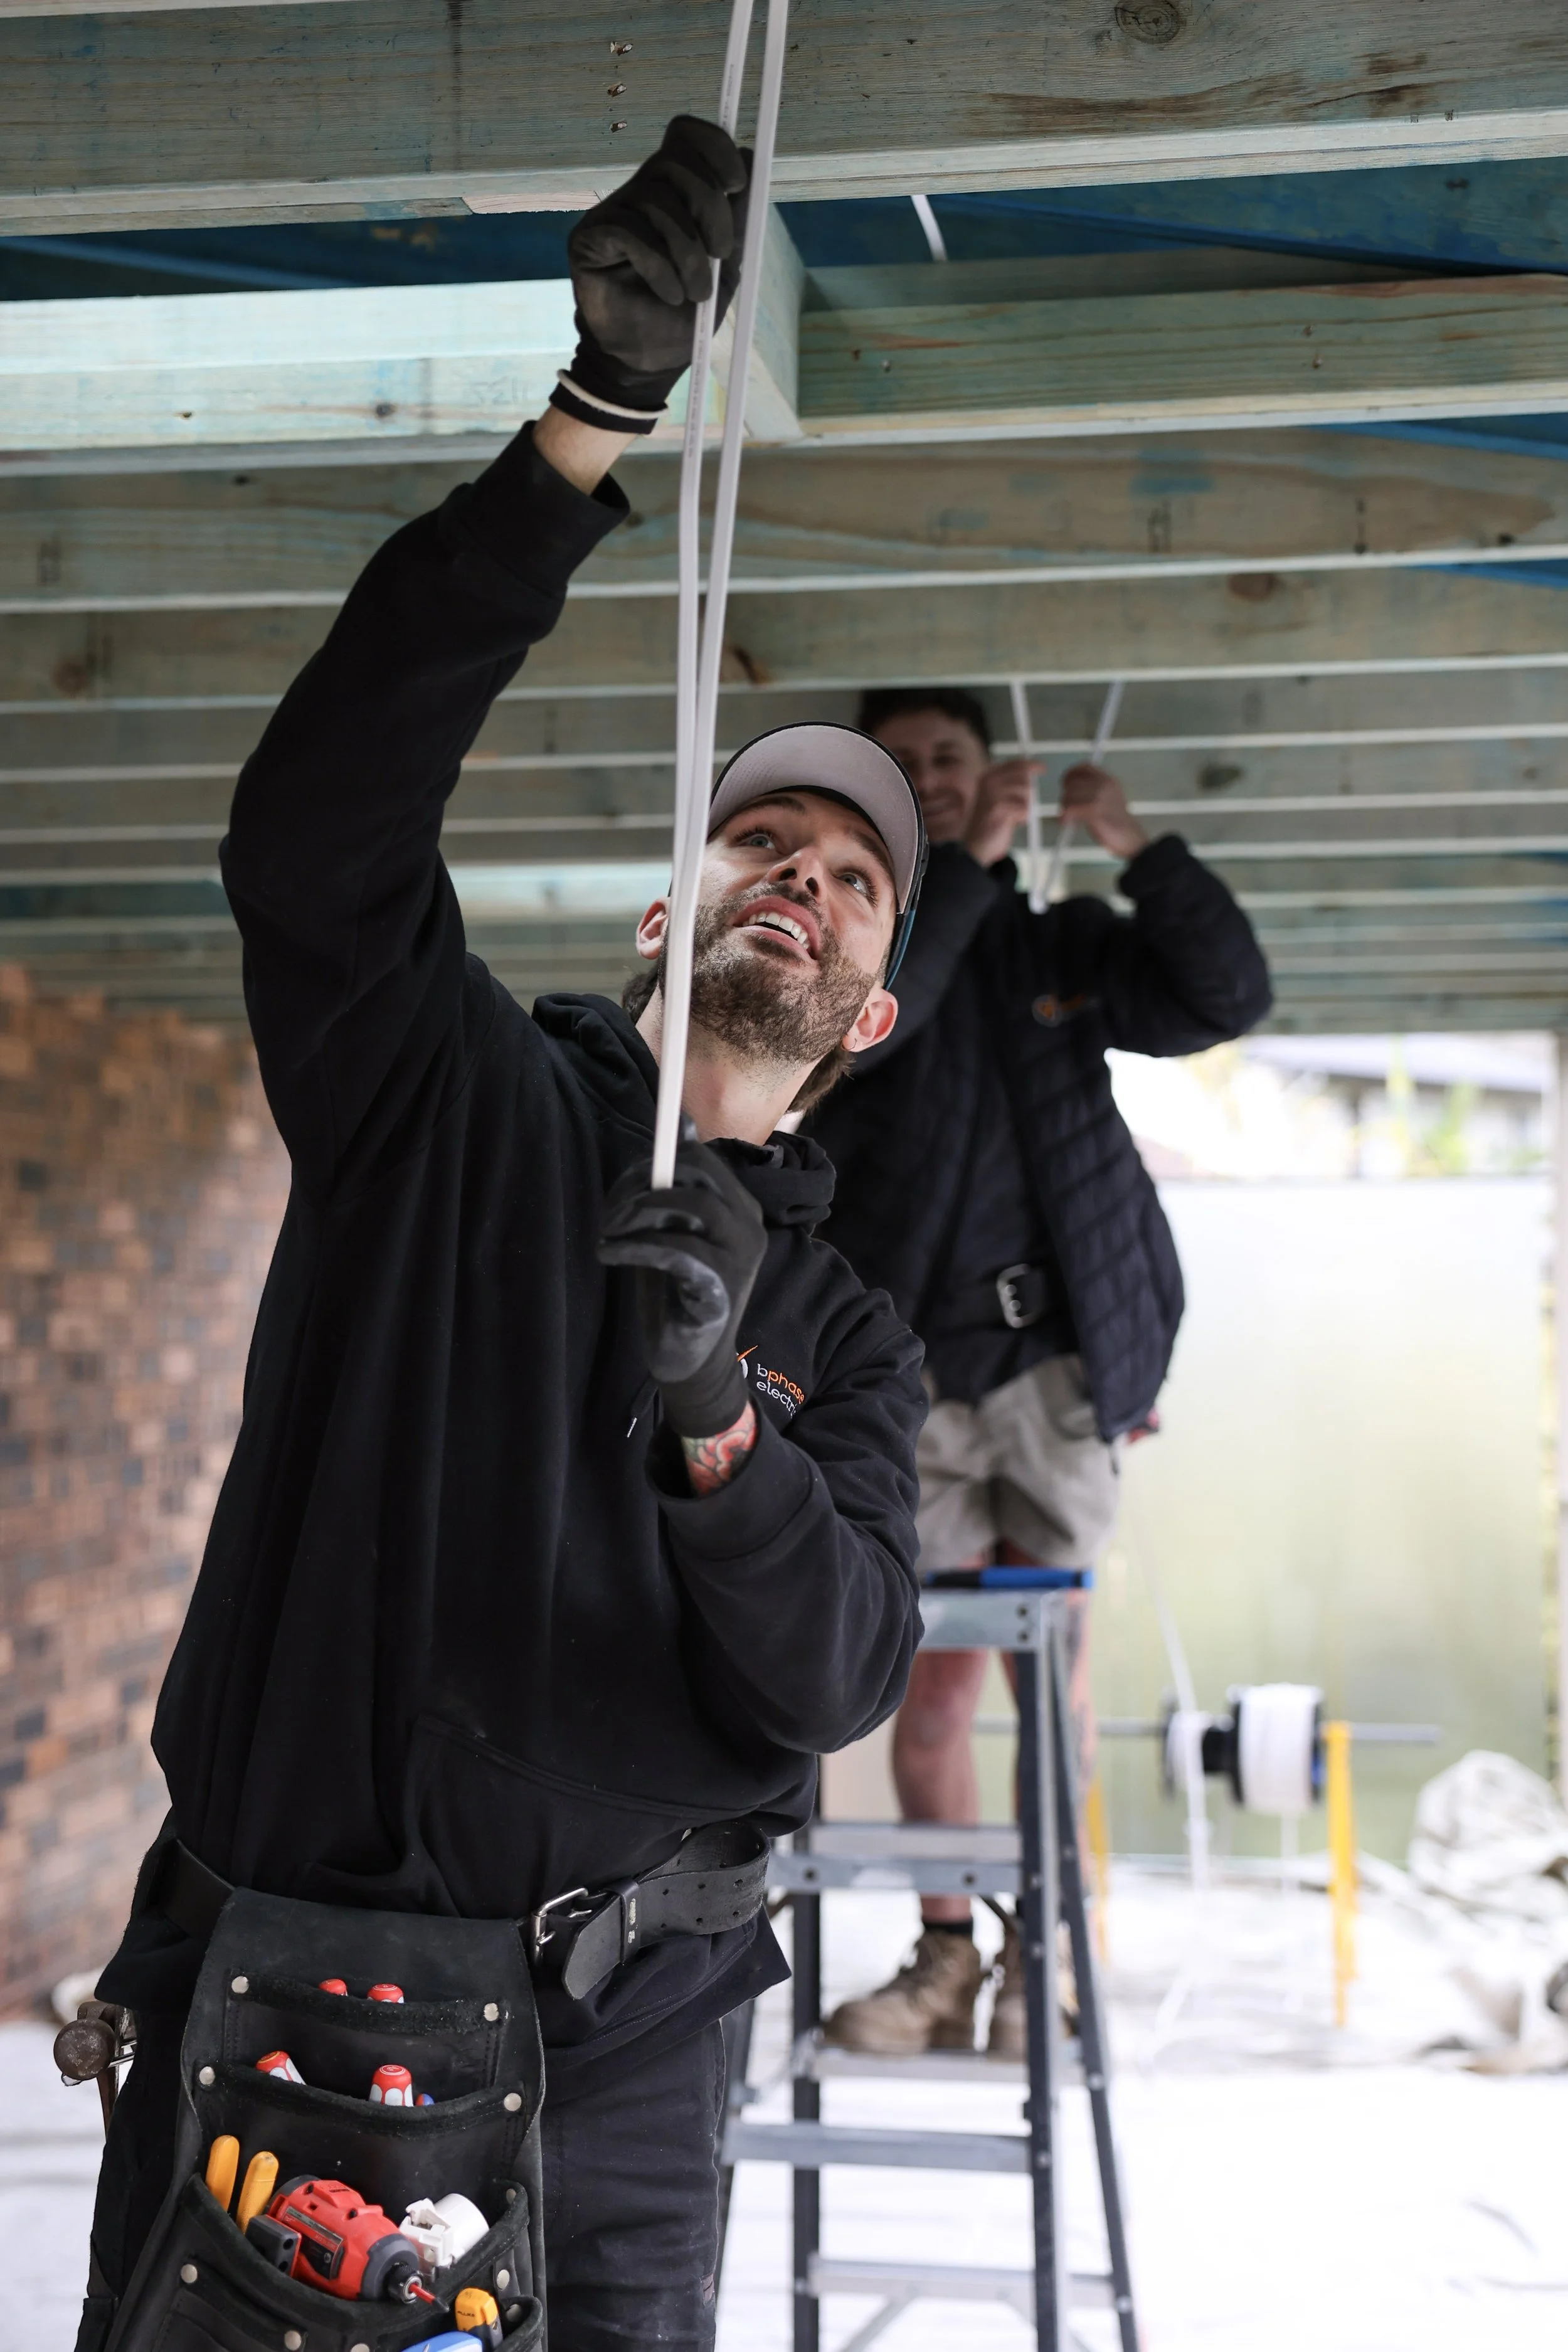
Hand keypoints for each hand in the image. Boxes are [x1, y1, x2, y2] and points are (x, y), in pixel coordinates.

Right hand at [555, 117, 749, 431]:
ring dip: (688, 253)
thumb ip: (736, 214)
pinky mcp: (589, 237)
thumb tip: (747, 156)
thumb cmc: (685, 314)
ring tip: (695, 293)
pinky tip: (669, 293)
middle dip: (711, 208)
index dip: (714, 146)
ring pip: (658, 201)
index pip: (687, 135)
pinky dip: (659, 266)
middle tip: (721, 254)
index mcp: (675, 189)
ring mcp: (613, 212)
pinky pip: (630, 232)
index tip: (737, 184)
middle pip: (676, 161)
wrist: (649, 362)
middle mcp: (642, 191)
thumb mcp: (726, 264)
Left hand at [598, 1138, 765, 1437]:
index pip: (701, 1158)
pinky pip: (677, 1248)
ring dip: (638, 1213)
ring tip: (609, 1234)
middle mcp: (749, 1224)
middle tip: (612, 1210)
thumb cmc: (676, 1294)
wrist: (690, 1363)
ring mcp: (741, 1256)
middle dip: (644, 1181)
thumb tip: (679, 1124)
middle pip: (700, 1171)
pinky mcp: (721, 1286)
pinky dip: (636, 1247)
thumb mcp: (670, 1231)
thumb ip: (671, 1187)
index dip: (655, 1160)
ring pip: (692, 1205)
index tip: (623, 1183)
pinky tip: (612, 1255)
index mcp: (739, 1208)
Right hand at [963, 757, 1038, 868]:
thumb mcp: (999, 797)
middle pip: (1024, 778)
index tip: (1042, 768)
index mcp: (989, 776)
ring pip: (1026, 793)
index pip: (1016, 763)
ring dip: (1025, 807)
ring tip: (1013, 817)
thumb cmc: (991, 822)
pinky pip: (1024, 808)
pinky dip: (1022, 818)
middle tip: (1017, 808)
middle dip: (1027, 794)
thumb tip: (1031, 773)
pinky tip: (1011, 823)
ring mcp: (992, 793)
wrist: (977, 845)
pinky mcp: (998, 808)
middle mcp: (989, 781)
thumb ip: (1012, 784)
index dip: (1032, 765)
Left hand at [1058, 763, 1148, 860]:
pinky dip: (1064, 817)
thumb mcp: (1108, 798)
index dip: (1071, 773)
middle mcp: (1104, 785)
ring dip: (1064, 808)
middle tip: (1066, 808)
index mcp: (1108, 780)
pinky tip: (1066, 822)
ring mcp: (1099, 797)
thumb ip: (1092, 790)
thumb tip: (1069, 787)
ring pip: (1068, 796)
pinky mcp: (1094, 811)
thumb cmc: (1115, 821)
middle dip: (1065, 796)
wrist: (1129, 837)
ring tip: (1067, 817)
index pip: (1085, 767)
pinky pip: (1070, 809)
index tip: (1065, 782)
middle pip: (1072, 782)